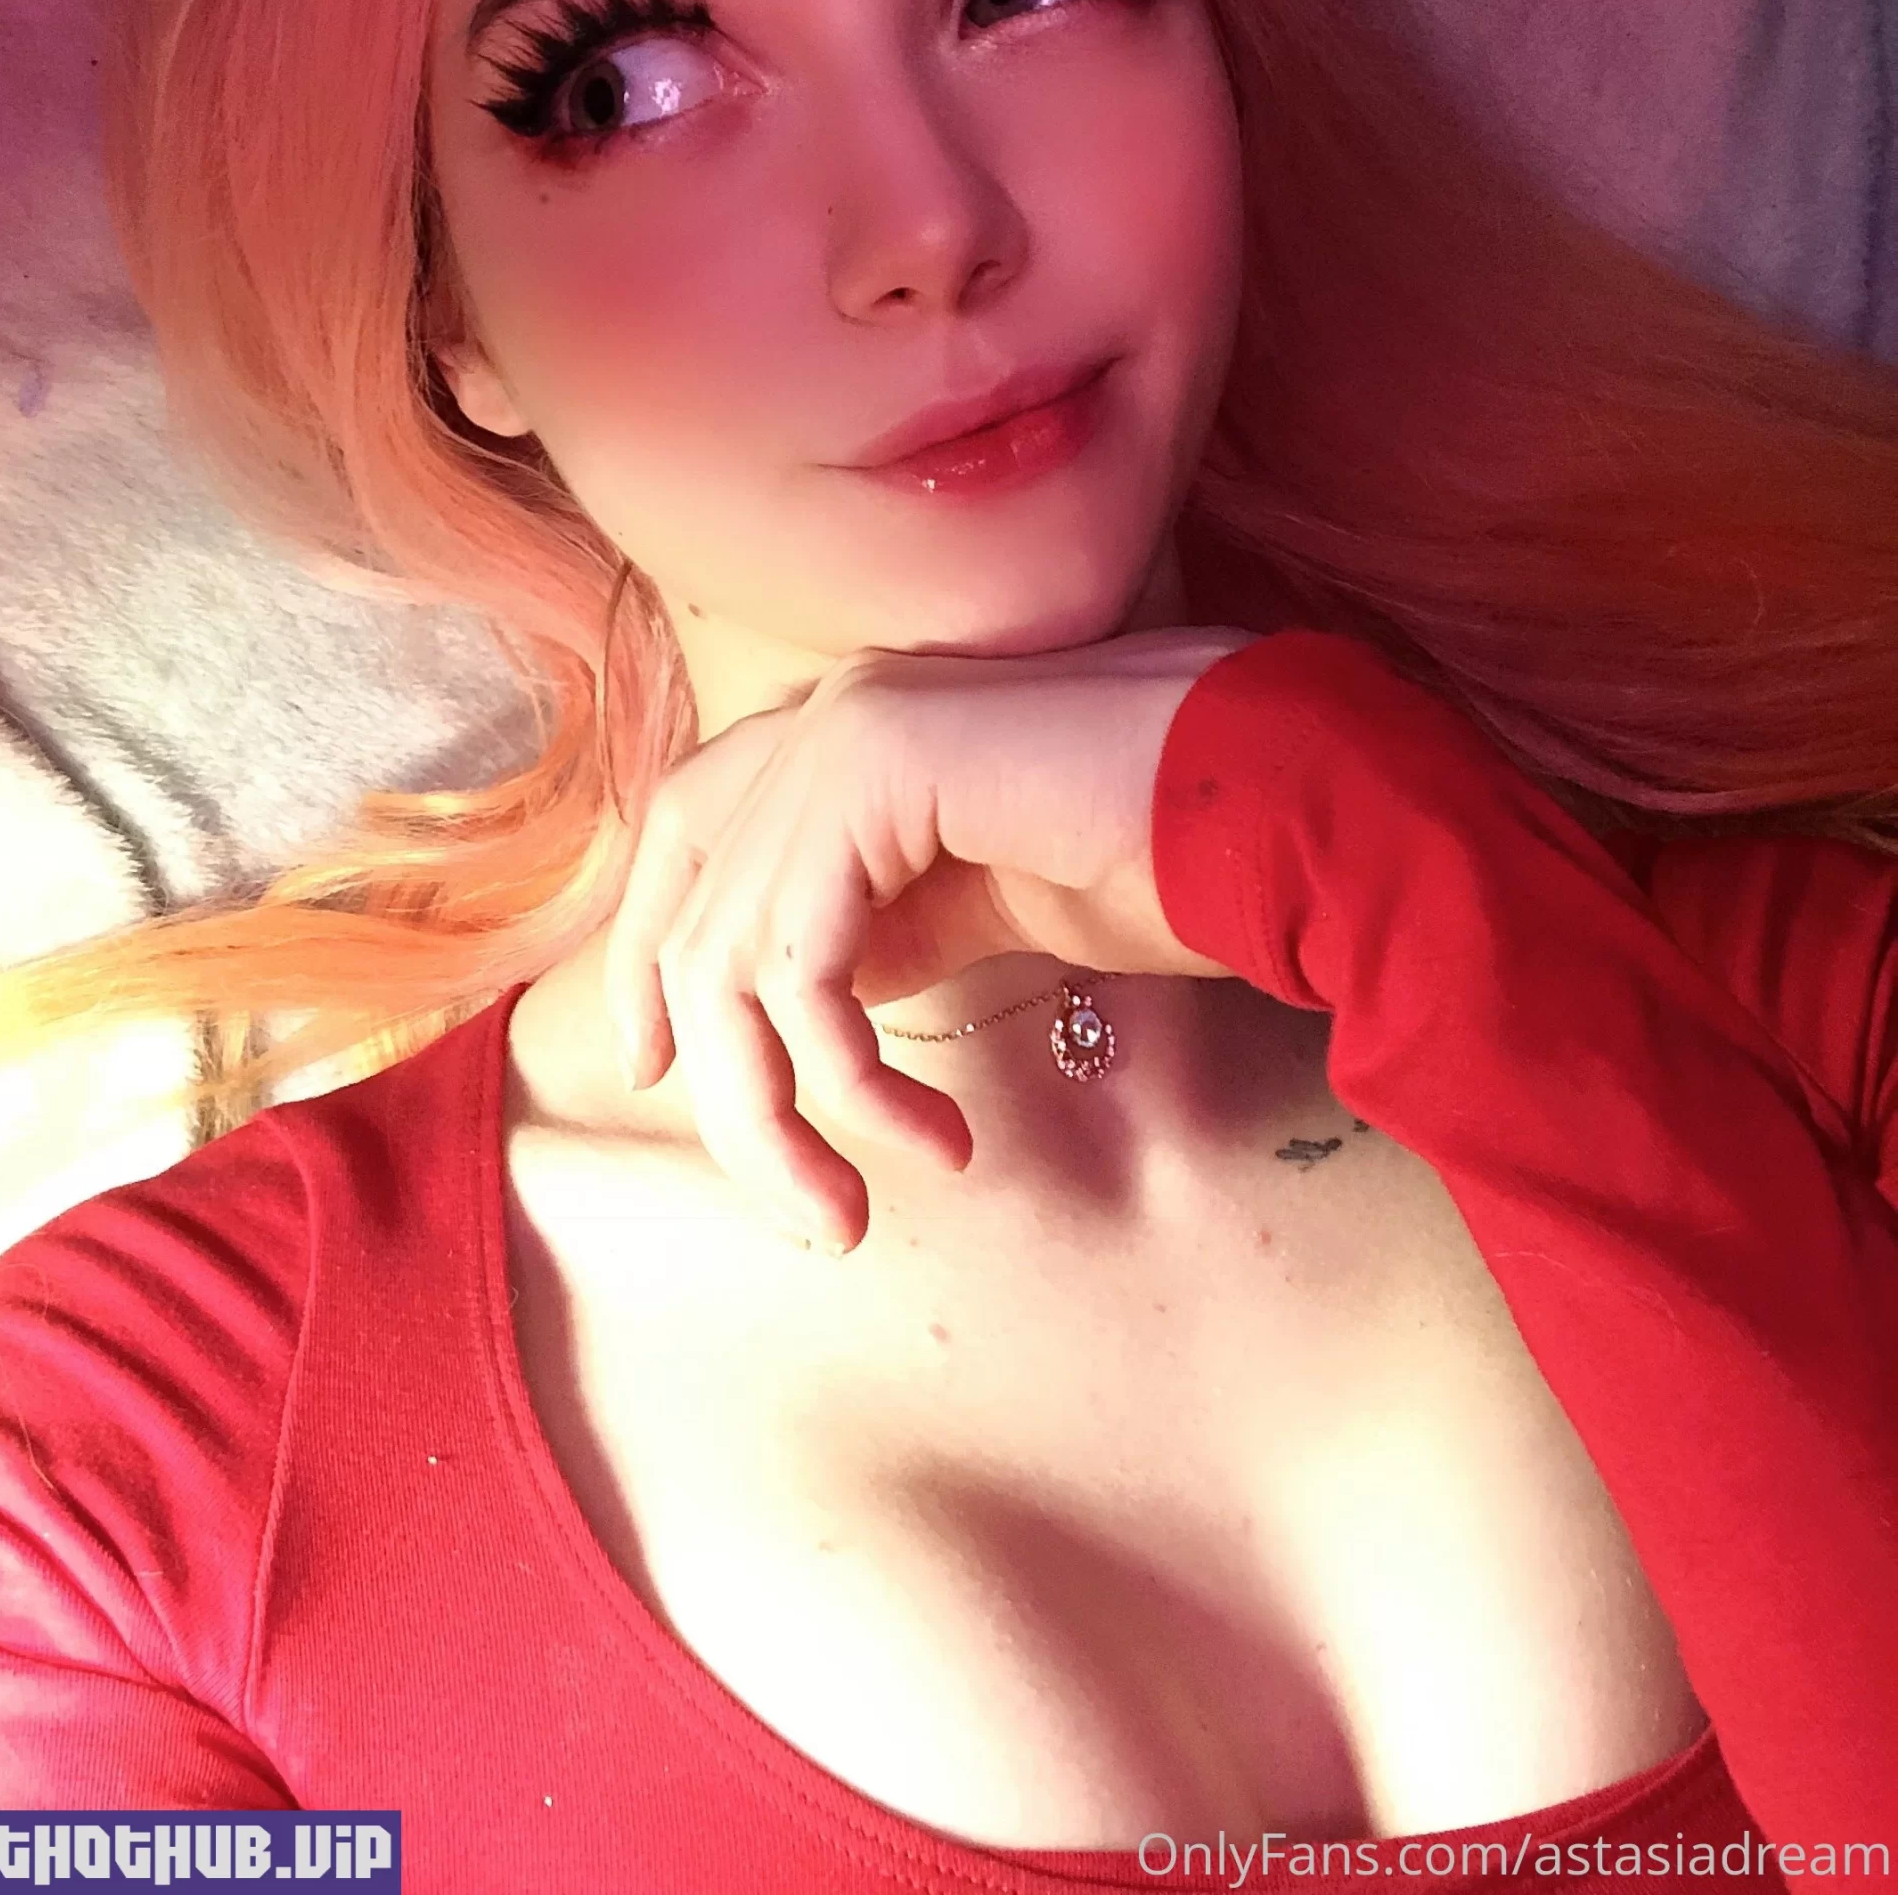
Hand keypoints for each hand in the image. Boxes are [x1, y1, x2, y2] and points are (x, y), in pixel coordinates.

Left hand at [599, 625, 1256, 1250]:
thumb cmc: (1159, 861)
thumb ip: (880, 930)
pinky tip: (935, 1143)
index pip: (684, 834)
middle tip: (799, 1211)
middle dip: (729, 1088)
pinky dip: (852, 1082)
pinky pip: (806, 966)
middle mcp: (831, 711)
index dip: (646, 952)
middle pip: (698, 919)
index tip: (657, 1067)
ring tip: (852, 1218)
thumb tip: (800, 1004)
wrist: (1281, 810)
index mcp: (847, 731)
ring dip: (784, 1122)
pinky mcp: (882, 765)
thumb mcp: (979, 910)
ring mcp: (850, 725)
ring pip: (735, 960)